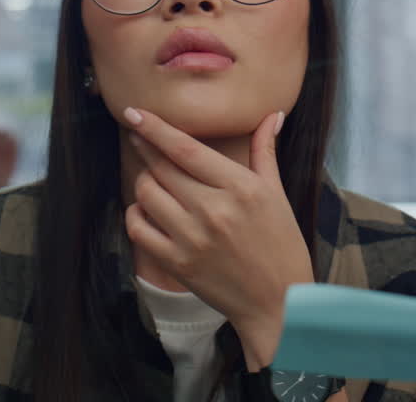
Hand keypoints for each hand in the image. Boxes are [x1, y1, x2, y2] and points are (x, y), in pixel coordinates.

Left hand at [122, 107, 314, 370]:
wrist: (278, 302)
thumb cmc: (281, 245)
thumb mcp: (276, 194)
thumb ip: (265, 151)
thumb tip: (273, 114)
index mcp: (240, 188)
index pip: (186, 149)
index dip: (156, 128)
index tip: (134, 113)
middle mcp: (214, 210)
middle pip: (162, 168)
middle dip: (145, 148)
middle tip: (139, 137)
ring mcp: (192, 239)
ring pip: (146, 194)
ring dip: (144, 181)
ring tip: (153, 178)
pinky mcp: (178, 264)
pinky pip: (139, 229)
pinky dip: (136, 214)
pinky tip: (146, 210)